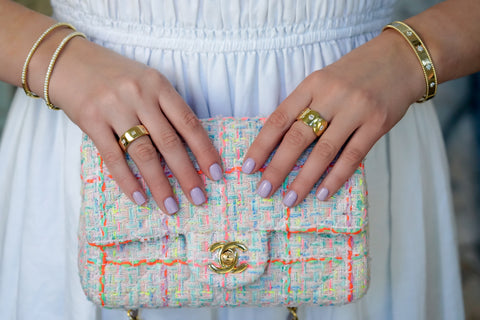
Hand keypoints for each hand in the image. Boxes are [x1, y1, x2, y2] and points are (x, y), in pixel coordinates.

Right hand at [47, 36, 222, 213]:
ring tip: (171, 207)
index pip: (189, 123)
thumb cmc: (117, 76)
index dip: (205, 151)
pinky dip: (128, 181)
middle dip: (187, 174)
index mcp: (159, 85)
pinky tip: (139, 198)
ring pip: (143, 153)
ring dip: (160, 184)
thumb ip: (167, 108)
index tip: (216, 174)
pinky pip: (113, 157)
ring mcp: (114, 108)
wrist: (70, 62)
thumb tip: (190, 148)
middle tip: (199, 198)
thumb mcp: (147, 82)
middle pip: (169, 142)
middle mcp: (140, 95)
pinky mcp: (91, 121)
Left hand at [242, 30, 424, 205]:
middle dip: (277, 167)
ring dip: (304, 180)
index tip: (248, 167)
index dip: (261, 145)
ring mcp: (356, 110)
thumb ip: (304, 106)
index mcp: (312, 84)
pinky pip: (353, 156)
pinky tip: (323, 193)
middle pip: (297, 137)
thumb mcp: (324, 80)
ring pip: (324, 151)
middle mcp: (331, 96)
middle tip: (264, 190)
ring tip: (290, 199)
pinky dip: (336, 177)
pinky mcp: (377, 124)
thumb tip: (279, 144)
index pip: (279, 118)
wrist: (401, 59)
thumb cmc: (355, 73)